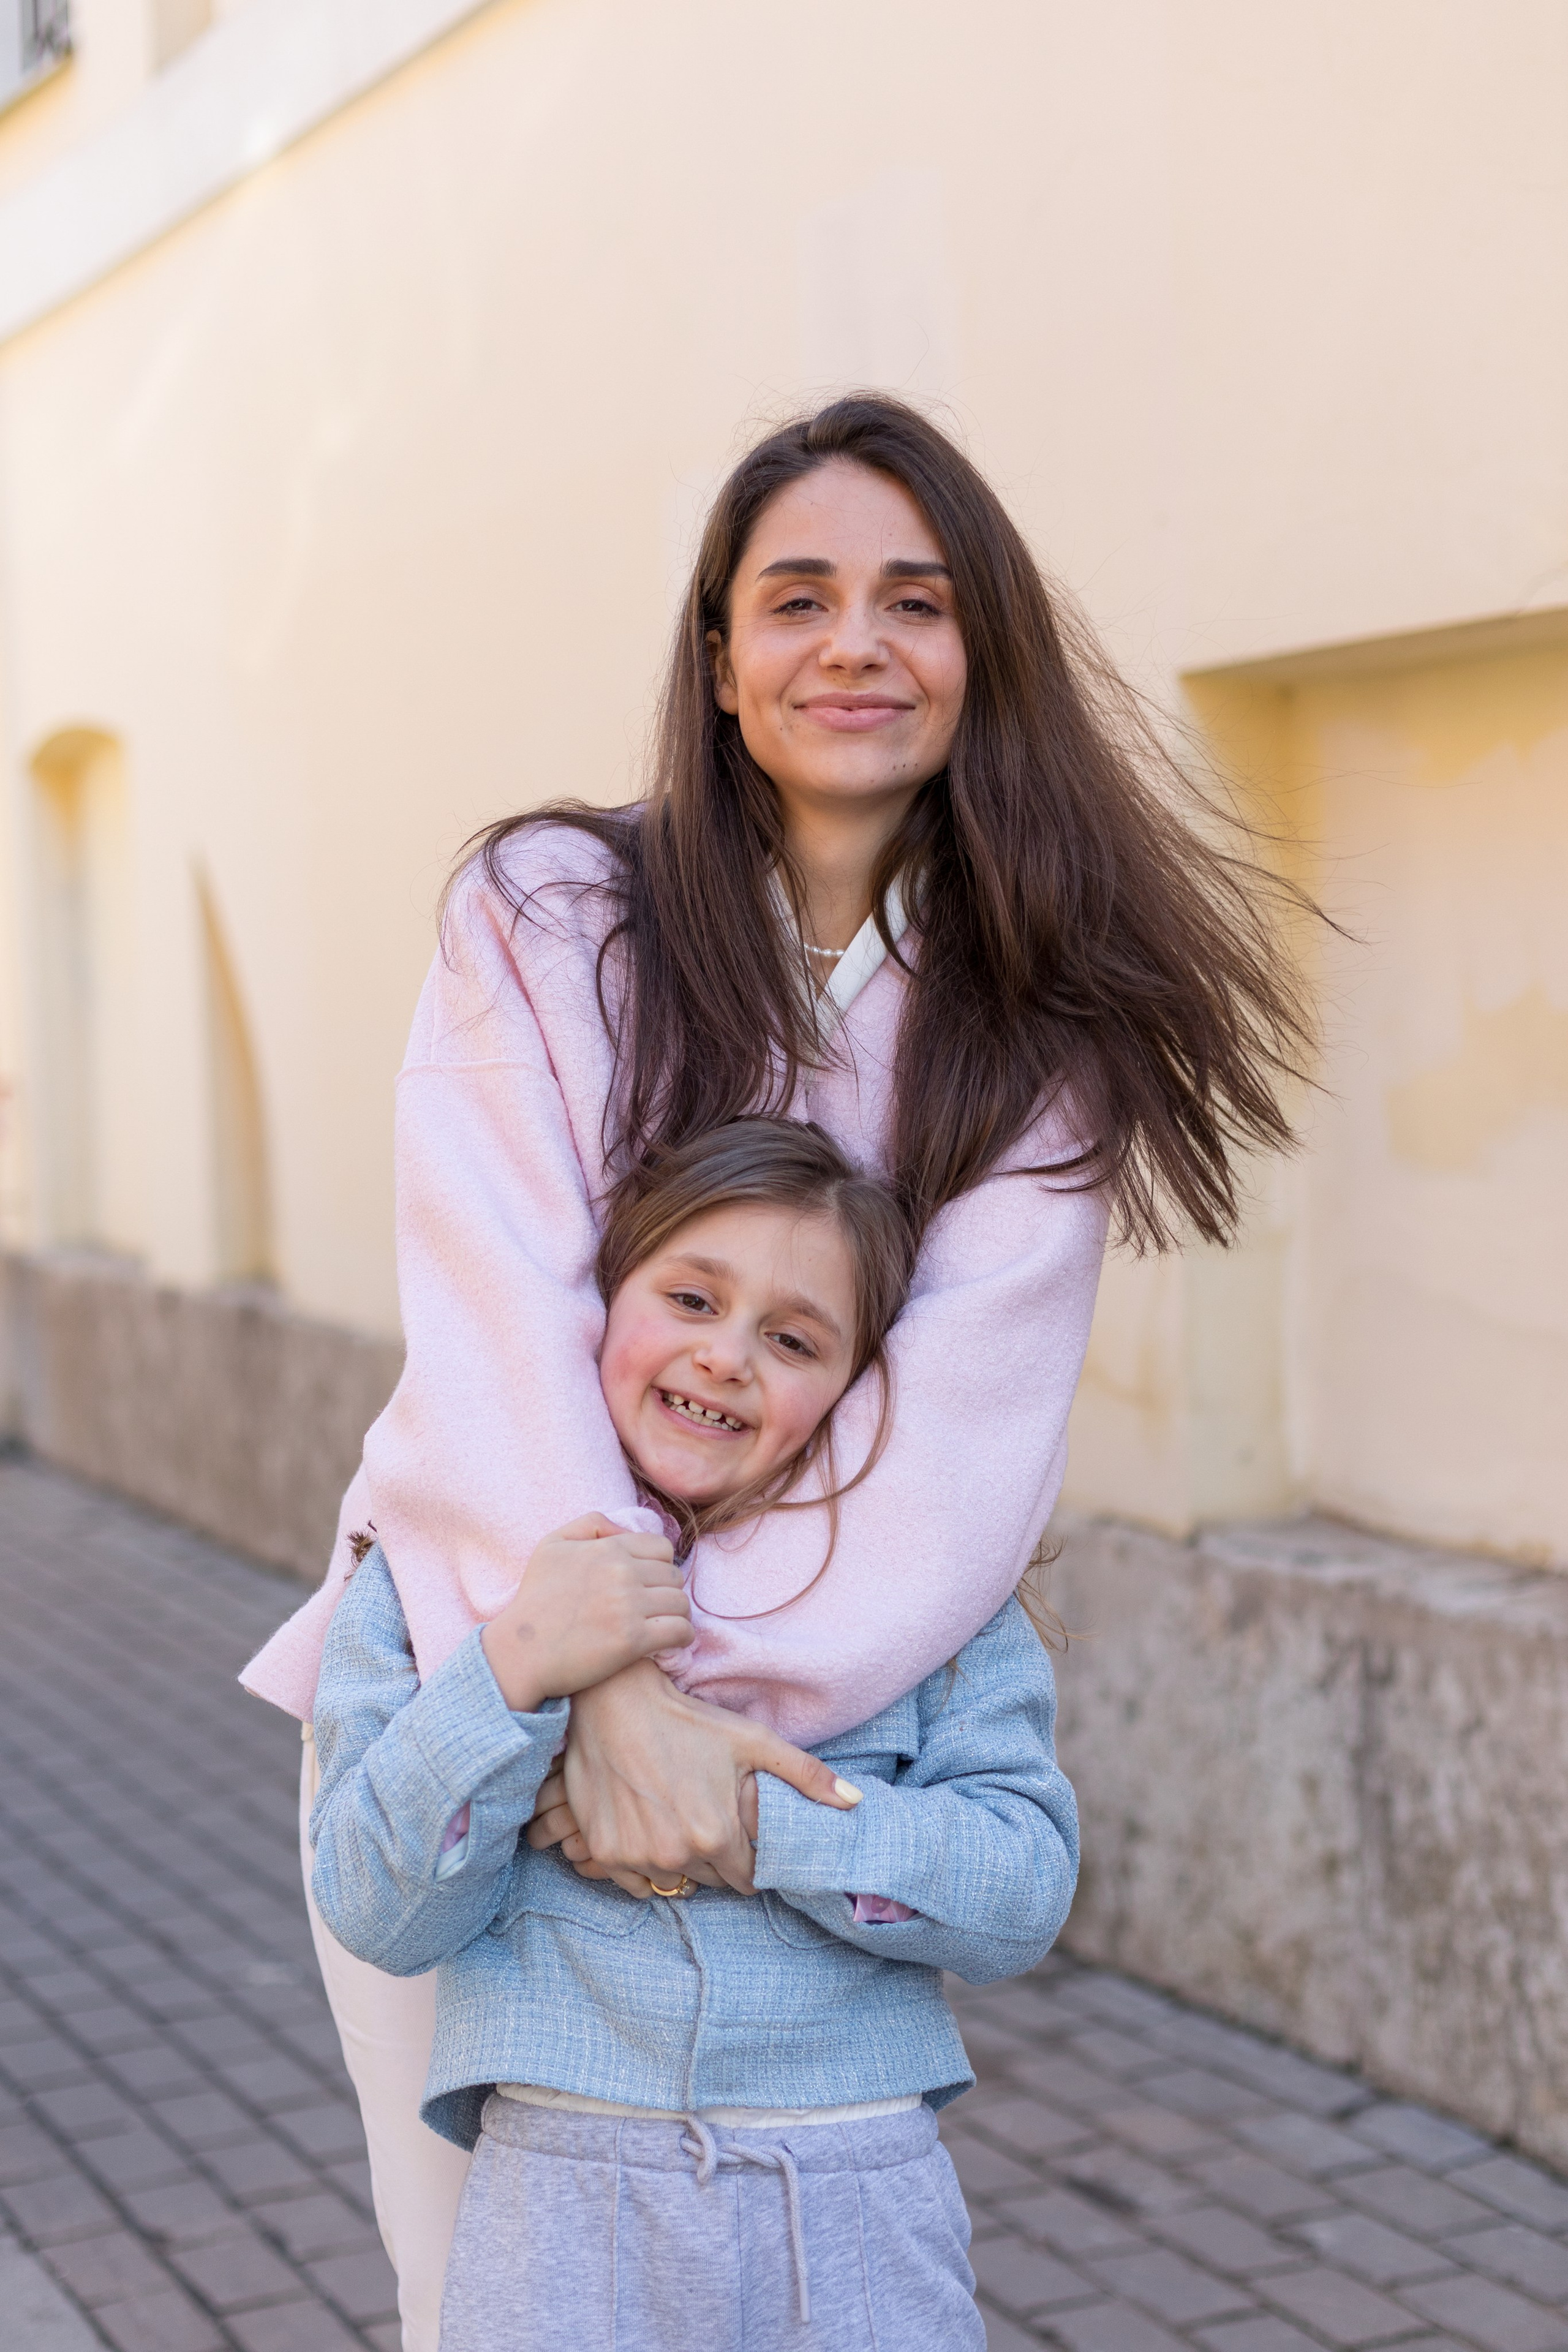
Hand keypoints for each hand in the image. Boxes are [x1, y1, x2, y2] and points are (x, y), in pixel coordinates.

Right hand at [480, 1514, 690, 1714]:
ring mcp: (628, 1606)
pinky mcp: (632, 1640)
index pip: (662, 1548)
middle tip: (655, 1608)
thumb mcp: (552, 1545)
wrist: (520, 1651)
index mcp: (608, 1549)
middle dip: (667, 1591)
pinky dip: (682, 1637)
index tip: (649, 1584)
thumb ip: (590, 1525)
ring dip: (677, 1615)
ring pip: (681, 1603)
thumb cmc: (534, 1599)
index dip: (659, 1566)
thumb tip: (623, 1529)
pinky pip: (680, 1631)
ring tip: (664, 1625)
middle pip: (674, 1576)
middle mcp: (622, 1572)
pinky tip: (672, 1644)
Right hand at [542, 1657, 859, 1897]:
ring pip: (671, 1881)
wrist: (617, 1704)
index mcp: (716, 1836)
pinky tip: (646, 1827)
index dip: (747, 1858)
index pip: (745, 1879)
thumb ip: (807, 1777)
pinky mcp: (605, 1852)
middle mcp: (676, 1856)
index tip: (738, 1834)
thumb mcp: (754, 1741)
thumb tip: (856, 1803)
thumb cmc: (689, 1721)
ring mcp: (637, 1857)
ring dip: (678, 1862)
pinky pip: (633, 1881)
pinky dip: (642, 1864)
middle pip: (709, 1881)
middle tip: (706, 1819)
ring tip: (676, 1819)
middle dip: (714, 1858)